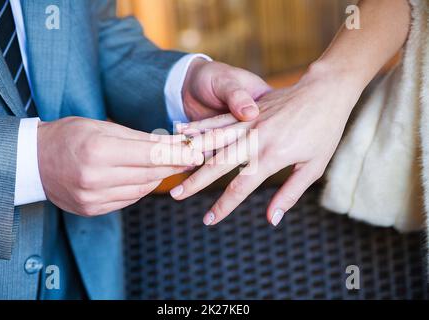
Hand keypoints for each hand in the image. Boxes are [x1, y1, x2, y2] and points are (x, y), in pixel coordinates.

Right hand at [38, 117, 203, 216]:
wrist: (34, 161)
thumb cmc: (69, 136)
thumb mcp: (102, 126)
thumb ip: (138, 138)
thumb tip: (172, 145)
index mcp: (98, 150)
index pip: (150, 155)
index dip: (178, 154)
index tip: (197, 152)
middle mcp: (95, 178)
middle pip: (149, 174)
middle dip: (173, 166)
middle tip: (191, 158)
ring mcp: (93, 198)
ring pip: (142, 189)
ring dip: (160, 177)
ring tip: (173, 166)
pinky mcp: (92, 210)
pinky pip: (128, 200)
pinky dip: (141, 188)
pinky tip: (147, 178)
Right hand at [172, 63, 362, 225]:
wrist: (326, 91)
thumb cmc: (324, 131)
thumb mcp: (313, 167)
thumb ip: (290, 194)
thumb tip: (272, 220)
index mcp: (273, 156)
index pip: (241, 187)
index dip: (223, 206)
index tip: (208, 220)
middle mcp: (256, 139)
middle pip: (218, 164)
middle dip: (195, 182)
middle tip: (176, 195)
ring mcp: (248, 122)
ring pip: (212, 139)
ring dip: (191, 154)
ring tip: (171, 164)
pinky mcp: (246, 110)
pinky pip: (218, 119)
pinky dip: (199, 127)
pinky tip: (182, 132)